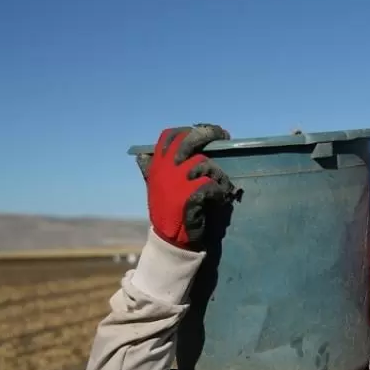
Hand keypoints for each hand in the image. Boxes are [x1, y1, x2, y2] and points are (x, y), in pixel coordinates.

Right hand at [144, 124, 241, 250]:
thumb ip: (156, 168)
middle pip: (190, 139)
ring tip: (221, 186)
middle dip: (210, 134)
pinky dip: (219, 192)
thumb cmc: (168, 211)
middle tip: (226, 136)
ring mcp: (177, 180)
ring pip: (206, 165)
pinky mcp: (190, 195)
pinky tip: (219, 199)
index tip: (207, 132)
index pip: (169, 136)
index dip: (189, 130)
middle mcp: (166, 168)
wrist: (171, 239)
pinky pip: (212, 184)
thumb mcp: (157, 186)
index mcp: (158, 164)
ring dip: (218, 176)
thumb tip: (143, 154)